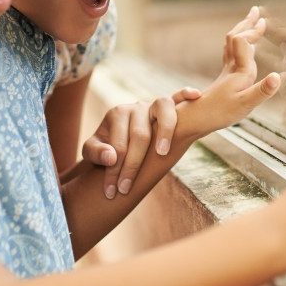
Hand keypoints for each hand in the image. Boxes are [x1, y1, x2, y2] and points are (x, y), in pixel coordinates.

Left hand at [82, 88, 200, 198]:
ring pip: (163, 111)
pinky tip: (194, 96)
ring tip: (162, 153)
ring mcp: (154, 105)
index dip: (115, 171)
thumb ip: (95, 152)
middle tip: (125, 189)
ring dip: (165, 131)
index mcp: (117, 114)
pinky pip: (179, 96)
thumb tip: (112, 157)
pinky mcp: (169, 106)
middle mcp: (137, 106)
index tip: (112, 192)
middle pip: (141, 135)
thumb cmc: (106, 147)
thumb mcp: (91, 150)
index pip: (119, 146)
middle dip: (132, 165)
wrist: (116, 138)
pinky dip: (186, 93)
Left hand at [177, 7, 280, 140]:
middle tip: (255, 10)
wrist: (195, 120)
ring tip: (251, 24)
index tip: (263, 20)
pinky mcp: (224, 79)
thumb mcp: (245, 105)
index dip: (252, 31)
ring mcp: (227, 73)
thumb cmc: (220, 114)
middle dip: (246, 24)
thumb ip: (263, 91)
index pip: (242, 41)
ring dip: (242, 32)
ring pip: (232, 45)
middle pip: (236, 38)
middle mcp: (232, 68)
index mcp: (240, 71)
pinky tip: (245, 50)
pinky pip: (231, 55)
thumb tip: (278, 76)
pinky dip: (239, 46)